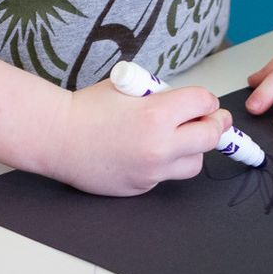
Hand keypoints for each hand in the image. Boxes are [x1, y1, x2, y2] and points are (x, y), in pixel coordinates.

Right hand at [46, 77, 231, 196]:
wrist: (57, 138)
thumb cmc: (87, 108)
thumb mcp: (128, 87)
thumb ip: (161, 96)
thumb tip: (187, 104)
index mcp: (157, 114)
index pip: (204, 103)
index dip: (207, 100)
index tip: (205, 101)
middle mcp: (159, 146)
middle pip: (210, 137)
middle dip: (216, 125)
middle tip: (215, 120)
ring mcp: (151, 171)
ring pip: (194, 163)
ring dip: (193, 149)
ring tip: (180, 139)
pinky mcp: (141, 187)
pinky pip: (166, 176)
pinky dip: (165, 164)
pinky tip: (148, 152)